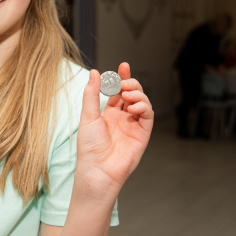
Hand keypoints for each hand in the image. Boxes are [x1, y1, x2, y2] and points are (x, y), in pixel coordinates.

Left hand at [76, 62, 153, 200]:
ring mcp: (133, 125)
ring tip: (127, 94)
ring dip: (137, 94)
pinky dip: (143, 107)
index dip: (121, 78)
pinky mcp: (143, 133)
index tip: (123, 66)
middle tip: (124, 82)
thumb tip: (94, 72)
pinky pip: (148, 115)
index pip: (117, 91)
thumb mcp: (88, 116)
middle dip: (131, 83)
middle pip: (132, 94)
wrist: (98, 169)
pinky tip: (133, 106)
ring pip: (142, 102)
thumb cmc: (90, 147)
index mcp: (108, 113)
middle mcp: (122, 118)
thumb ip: (92, 94)